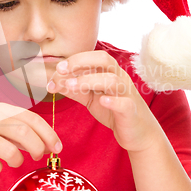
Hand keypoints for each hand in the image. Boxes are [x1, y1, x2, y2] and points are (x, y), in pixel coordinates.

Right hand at [0, 103, 61, 174]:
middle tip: (38, 157)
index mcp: (1, 109)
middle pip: (24, 133)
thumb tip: (49, 144)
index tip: (58, 148)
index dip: (48, 134)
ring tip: (14, 161)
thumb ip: (21, 131)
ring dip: (17, 159)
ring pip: (9, 151)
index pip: (31, 119)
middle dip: (37, 147)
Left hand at [47, 51, 162, 152]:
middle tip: (61, 70)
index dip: (75, 59)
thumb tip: (53, 82)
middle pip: (104, 60)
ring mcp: (126, 94)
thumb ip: (74, 90)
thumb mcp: (91, 98)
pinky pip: (124, 103)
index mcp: (110, 73)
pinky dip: (113, 101)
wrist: (137, 133)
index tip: (57, 68)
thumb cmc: (114, 112)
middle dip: (80, 62)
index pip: (93, 57)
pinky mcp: (130, 111)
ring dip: (89, 80)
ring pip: (112, 80)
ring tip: (71, 86)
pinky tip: (101, 101)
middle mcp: (120, 79)